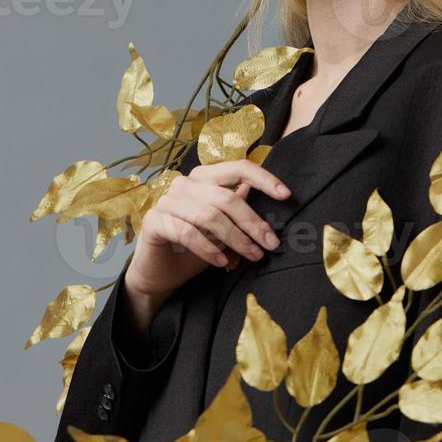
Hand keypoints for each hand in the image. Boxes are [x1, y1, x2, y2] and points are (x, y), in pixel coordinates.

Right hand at [124, 158, 290, 297]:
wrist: (159, 274)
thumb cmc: (195, 248)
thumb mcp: (223, 227)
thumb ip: (239, 207)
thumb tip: (273, 195)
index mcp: (204, 177)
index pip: (238, 168)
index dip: (264, 178)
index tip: (286, 195)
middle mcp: (184, 183)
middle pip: (227, 197)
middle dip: (253, 223)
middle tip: (271, 244)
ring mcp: (167, 200)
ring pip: (210, 216)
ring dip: (236, 239)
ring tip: (253, 256)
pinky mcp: (154, 221)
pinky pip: (188, 233)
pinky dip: (208, 249)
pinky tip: (222, 262)